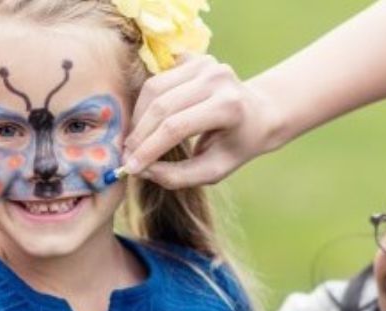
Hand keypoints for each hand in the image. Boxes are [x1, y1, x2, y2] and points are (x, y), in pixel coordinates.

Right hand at [123, 54, 284, 188]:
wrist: (259, 114)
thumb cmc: (236, 145)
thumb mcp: (214, 170)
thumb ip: (179, 176)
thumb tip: (142, 170)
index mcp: (228, 106)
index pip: (176, 127)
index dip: (148, 148)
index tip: (130, 167)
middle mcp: (217, 78)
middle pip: (162, 106)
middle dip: (139, 134)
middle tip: (126, 156)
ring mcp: (205, 63)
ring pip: (154, 88)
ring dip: (138, 117)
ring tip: (134, 142)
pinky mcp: (194, 57)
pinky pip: (158, 79)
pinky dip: (147, 102)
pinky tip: (147, 122)